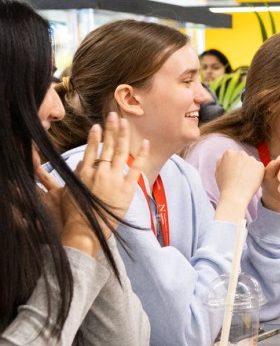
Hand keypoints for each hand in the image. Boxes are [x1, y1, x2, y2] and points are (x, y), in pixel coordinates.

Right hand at [67, 113, 148, 248]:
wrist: (85, 230)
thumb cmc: (74, 214)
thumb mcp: (69, 192)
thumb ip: (77, 176)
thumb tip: (82, 163)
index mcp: (84, 173)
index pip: (91, 149)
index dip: (95, 137)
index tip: (97, 126)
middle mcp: (99, 173)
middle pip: (107, 146)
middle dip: (111, 129)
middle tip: (114, 115)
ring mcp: (114, 179)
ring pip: (120, 152)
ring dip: (123, 135)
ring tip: (125, 122)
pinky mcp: (126, 188)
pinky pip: (136, 168)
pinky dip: (140, 154)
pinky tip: (144, 142)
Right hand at [215, 149, 264, 201]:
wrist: (235, 195)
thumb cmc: (225, 185)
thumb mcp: (217, 171)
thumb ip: (222, 162)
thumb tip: (225, 157)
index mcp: (229, 153)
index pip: (234, 156)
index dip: (234, 166)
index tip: (233, 173)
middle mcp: (240, 153)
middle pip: (243, 158)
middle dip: (243, 165)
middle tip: (240, 177)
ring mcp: (251, 159)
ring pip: (252, 163)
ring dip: (250, 169)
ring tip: (245, 181)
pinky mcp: (260, 165)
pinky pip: (259, 168)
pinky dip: (257, 174)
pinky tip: (251, 181)